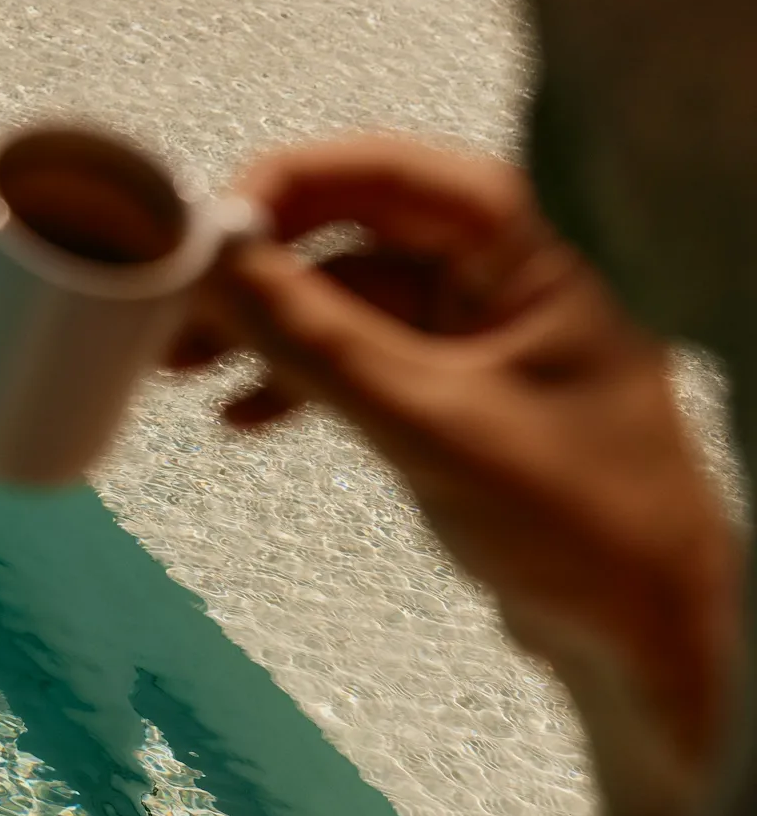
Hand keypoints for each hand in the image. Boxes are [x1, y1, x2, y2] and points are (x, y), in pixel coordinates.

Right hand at [174, 138, 741, 815]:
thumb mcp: (431, 425)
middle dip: (260, 270)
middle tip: (170, 307)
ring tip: (179, 369)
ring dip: (264, 332)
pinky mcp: (452, 401)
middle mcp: (499, 281)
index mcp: (523, 255)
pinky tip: (242, 419)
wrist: (646, 639)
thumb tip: (216, 264)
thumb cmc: (580, 521)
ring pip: (345, 305)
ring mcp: (475, 342)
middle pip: (356, 234)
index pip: (394, 176)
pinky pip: (358, 366)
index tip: (208, 230)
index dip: (294, 185)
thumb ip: (318, 342)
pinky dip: (299, 384)